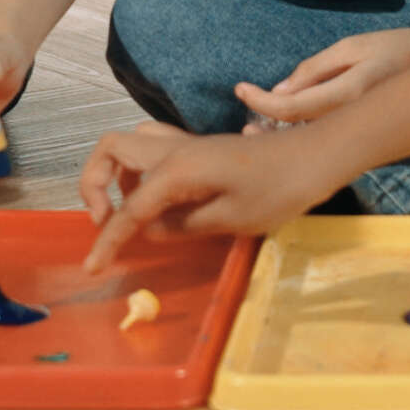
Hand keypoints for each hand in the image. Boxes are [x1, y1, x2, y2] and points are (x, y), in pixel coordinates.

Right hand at [80, 123, 347, 269]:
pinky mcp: (201, 148)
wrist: (315, 157)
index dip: (108, 241)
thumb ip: (182, 226)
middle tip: (106, 221)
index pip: (129, 210)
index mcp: (176, 170)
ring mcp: (187, 144)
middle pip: (111, 149)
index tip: (93, 267)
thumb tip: (150, 229)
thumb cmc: (279, 189)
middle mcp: (174, 149)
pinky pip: (155, 148)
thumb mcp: (230, 220)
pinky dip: (143, 170)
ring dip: (118, 173)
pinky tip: (160, 200)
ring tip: (131, 211)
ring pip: (132, 143)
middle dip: (94, 183)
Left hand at [234, 28, 409, 128]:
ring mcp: (360, 131)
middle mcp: (353, 118)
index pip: (292, 107)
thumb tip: (280, 90)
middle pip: (297, 133)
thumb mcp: (355, 45)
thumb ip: (316, 68)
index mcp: (350, 92)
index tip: (240, 89)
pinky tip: (288, 131)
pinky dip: (303, 135)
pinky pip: (327, 138)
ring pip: (310, 140)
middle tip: (244, 126)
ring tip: (257, 131)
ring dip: (282, 137)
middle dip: (267, 131)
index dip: (261, 101)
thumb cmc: (400, 47)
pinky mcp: (364, 135)